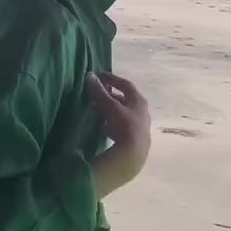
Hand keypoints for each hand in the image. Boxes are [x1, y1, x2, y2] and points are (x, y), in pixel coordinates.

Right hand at [86, 72, 150, 195]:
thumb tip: (89, 76)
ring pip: (121, 114)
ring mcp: (138, 126)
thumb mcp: (111, 107)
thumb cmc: (124, 126)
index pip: (125, 84)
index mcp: (139, 101)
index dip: (112, 79)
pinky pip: (120, 127)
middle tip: (94, 96)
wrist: (133, 155)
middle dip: (108, 97)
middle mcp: (141, 111)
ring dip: (108, 111)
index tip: (98, 76)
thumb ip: (100, 92)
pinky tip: (101, 128)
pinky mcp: (133, 139)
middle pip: (123, 100)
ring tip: (94, 111)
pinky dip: (110, 124)